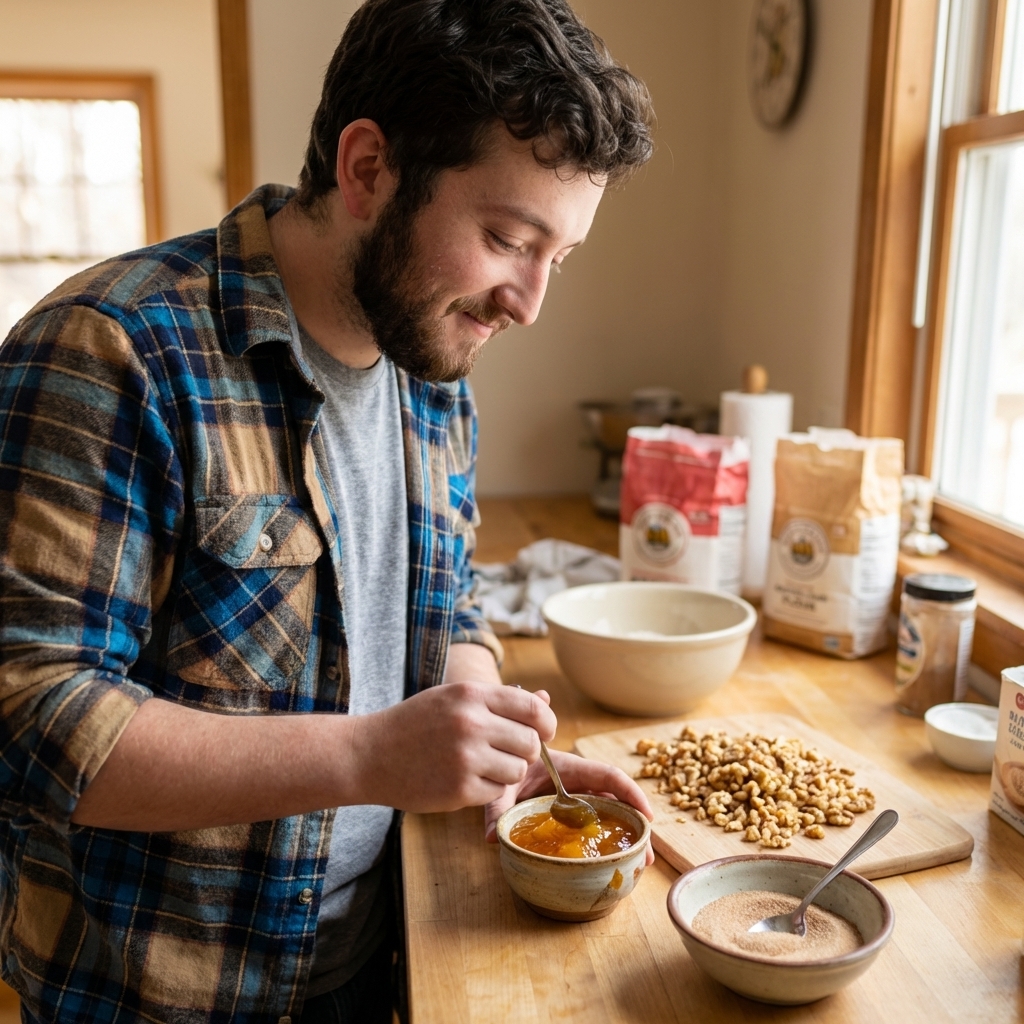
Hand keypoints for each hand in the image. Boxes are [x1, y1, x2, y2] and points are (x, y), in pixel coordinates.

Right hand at [351, 681, 555, 812]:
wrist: (369, 754)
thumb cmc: (416, 723)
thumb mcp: (453, 698)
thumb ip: (500, 700)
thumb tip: (546, 701)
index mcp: (471, 694)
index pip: (532, 708)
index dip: (546, 722)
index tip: (543, 732)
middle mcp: (471, 723)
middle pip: (531, 743)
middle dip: (526, 751)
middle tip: (507, 752)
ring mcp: (465, 758)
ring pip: (517, 770)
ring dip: (507, 772)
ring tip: (482, 766)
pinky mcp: (460, 790)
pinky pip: (497, 792)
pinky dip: (488, 789)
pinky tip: (465, 779)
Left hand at [483, 745, 655, 865]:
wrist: (502, 758)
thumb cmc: (508, 766)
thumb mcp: (501, 787)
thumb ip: (497, 808)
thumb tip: (492, 838)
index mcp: (570, 769)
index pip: (608, 776)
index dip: (631, 793)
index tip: (648, 816)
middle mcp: (580, 784)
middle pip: (616, 801)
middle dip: (635, 826)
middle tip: (646, 857)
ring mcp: (578, 799)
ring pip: (610, 814)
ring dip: (627, 836)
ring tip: (639, 865)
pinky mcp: (572, 812)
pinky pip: (596, 822)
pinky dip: (608, 838)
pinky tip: (615, 860)